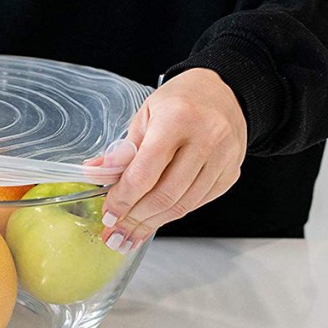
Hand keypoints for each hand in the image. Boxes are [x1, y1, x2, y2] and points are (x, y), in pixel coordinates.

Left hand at [94, 68, 246, 252]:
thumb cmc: (180, 101)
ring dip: (152, 225)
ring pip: (183, 205)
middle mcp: (206, 139)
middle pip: (165, 195)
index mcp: (177, 119)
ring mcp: (223, 158)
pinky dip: (172, 214)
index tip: (108, 215)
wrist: (223, 92)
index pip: (145, 173)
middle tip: (115, 235)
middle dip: (135, 220)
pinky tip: (154, 221)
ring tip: (130, 235)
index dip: (123, 199)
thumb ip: (122, 148)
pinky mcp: (231, 173)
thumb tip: (96, 173)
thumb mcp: (144, 115)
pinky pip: (197, 203)